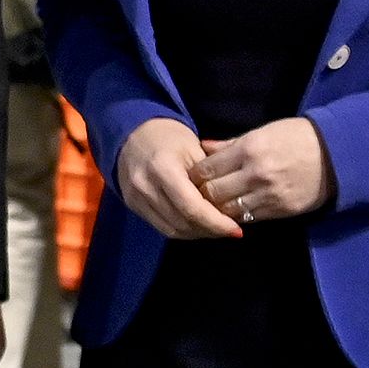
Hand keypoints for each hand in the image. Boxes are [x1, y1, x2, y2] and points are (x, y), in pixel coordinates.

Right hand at [113, 117, 243, 240]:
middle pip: (182, 222)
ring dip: (197, 233)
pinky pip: (162, 227)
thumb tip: (231, 208)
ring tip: (216, 228)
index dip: (216, 223)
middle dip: (210, 230)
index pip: (191, 207)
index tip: (236, 230)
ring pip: (172, 230)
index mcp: (162, 168)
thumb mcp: (196, 150)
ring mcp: (135, 198)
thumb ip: (210, 180)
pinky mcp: (132, 205)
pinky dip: (183, 230)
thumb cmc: (171, 138)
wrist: (134, 134)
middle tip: (230, 229)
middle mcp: (145, 186)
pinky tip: (197, 225)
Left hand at [193, 116, 333, 224]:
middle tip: (199, 194)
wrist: (335, 155)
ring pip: (228, 210)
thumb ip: (231, 143)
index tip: (194, 176)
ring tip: (215, 205)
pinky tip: (235, 211)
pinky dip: (238, 216)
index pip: (208, 168)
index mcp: (249, 148)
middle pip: (213, 192)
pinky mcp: (280, 211)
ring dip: (218, 209)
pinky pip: (248, 219)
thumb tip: (203, 147)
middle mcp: (256, 173)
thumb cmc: (297, 137)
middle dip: (203, 194)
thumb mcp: (264, 132)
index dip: (196, 174)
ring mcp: (268, 194)